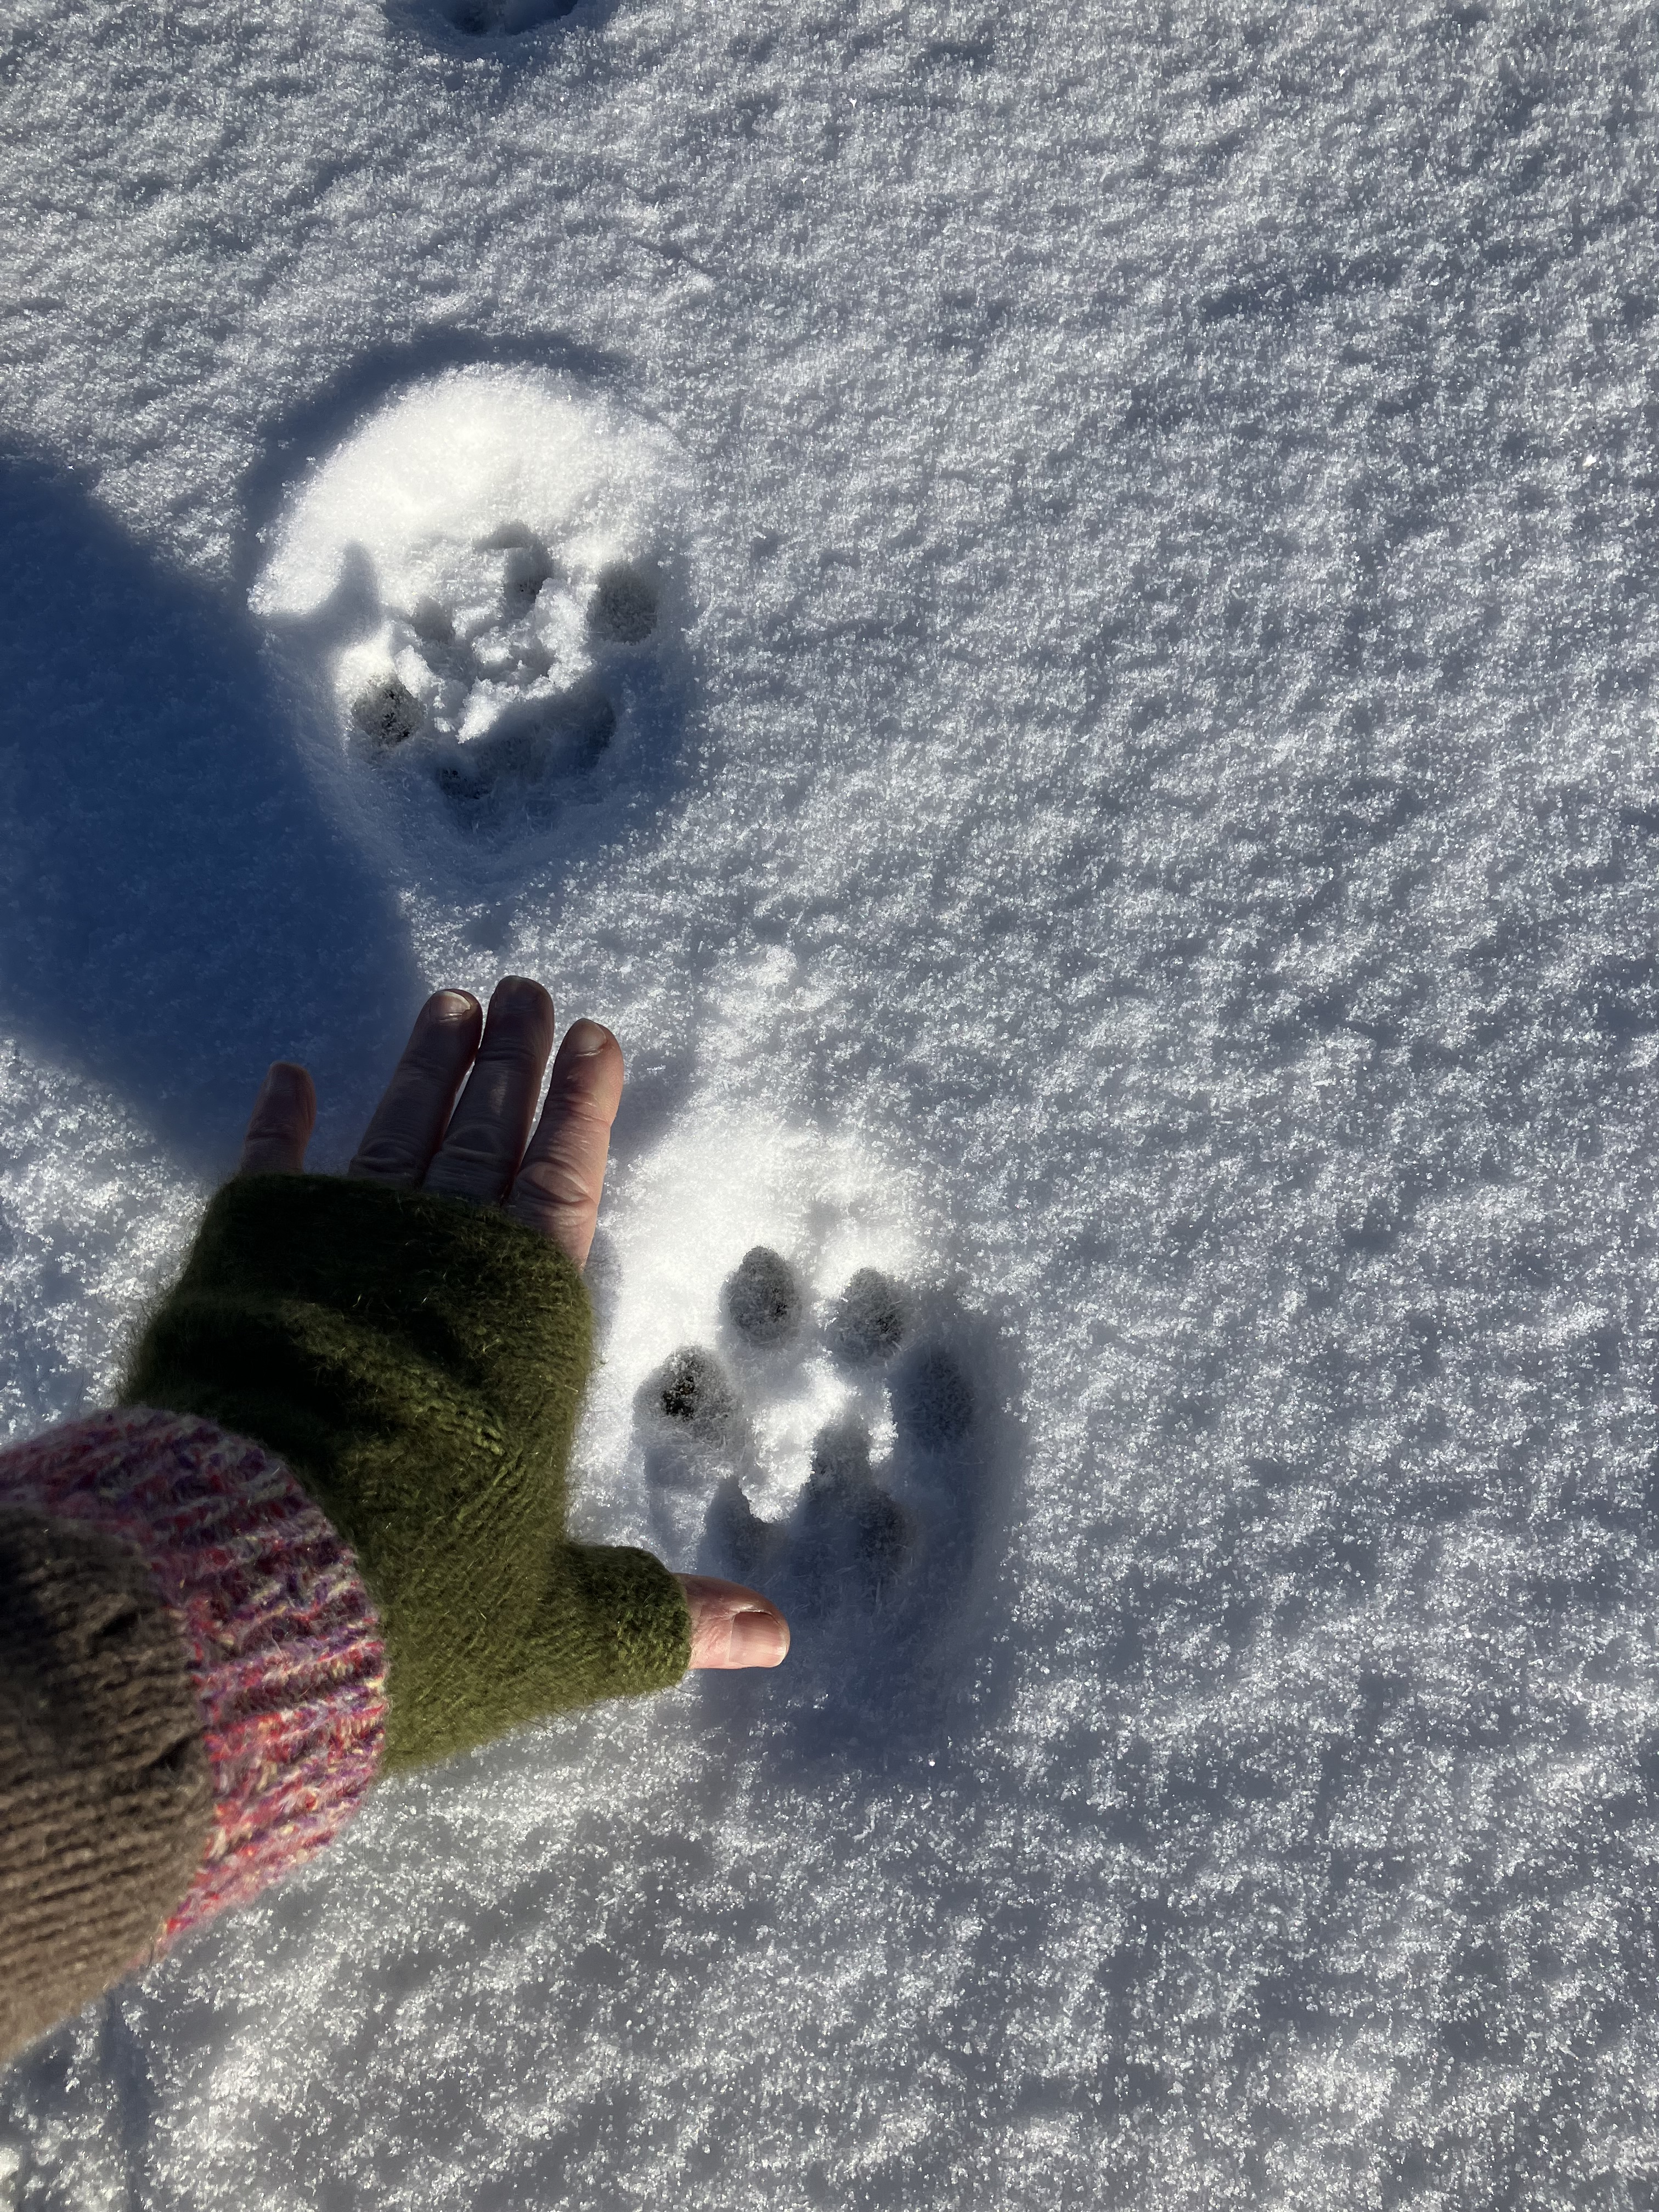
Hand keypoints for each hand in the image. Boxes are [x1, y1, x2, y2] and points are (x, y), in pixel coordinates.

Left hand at [237, 976, 788, 1671]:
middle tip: (525, 990)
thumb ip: (657, 1614)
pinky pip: (266, 1174)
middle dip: (510, 1063)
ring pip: (395, 1137)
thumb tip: (779, 1642)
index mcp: (522, 1330)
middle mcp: (435, 1270)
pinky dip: (279, 1123)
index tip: (594, 1036)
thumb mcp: (552, 1625)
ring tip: (449, 1004)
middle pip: (483, 1141)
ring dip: (425, 1070)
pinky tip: (290, 1076)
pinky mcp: (242, 1267)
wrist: (251, 1590)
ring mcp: (336, 1258)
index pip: (565, 1188)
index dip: (582, 1111)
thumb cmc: (419, 1608)